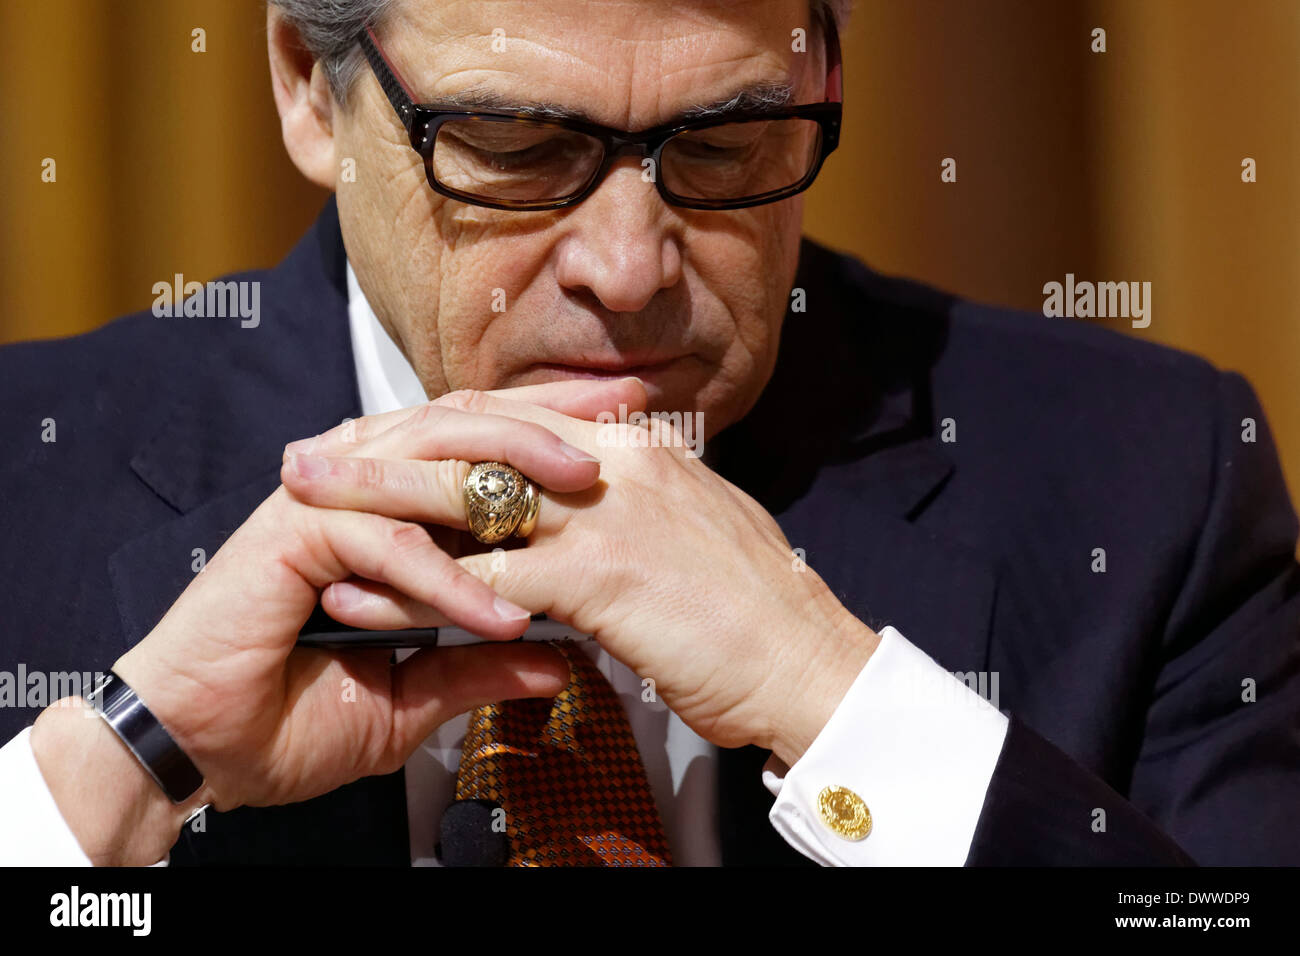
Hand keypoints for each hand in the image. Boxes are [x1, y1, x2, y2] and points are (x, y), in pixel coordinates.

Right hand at [30, 378, 644, 863]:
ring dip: (504, 475)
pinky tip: (501, 611)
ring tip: (579, 493)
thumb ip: (478, 664)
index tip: (626, 435)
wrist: (201, 750)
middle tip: (620, 424)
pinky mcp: (290, 538)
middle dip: (543, 420)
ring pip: (424, 459)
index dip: (549, 430)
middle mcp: (355, 485)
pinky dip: (445, 578)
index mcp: (384, 505)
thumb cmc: (292, 715)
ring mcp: (320, 504)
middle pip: (459, 424)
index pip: (475, 445)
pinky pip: (385, 544)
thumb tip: (557, 662)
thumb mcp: (412, 692)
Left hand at [281, 388, 879, 765]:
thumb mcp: (692, 529)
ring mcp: (606, 511)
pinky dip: (409, 592)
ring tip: (305, 513)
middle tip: (310, 456)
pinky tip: (359, 602)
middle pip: (474, 440)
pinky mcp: (599, 572)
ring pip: (465, 498)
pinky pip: (480, 577)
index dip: (436, 427)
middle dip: (383, 448)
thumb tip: (584, 503)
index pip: (512, 419)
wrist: (811, 663)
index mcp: (637, 448)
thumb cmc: (755, 612)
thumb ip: (633, 504)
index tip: (378, 436)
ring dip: (375, 508)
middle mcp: (615, 463)